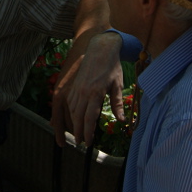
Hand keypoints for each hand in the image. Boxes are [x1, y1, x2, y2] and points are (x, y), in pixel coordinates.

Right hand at [50, 31, 124, 146]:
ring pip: (71, 110)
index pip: (89, 118)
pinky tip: (73, 118)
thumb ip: (118, 103)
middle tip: (81, 143)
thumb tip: (122, 121)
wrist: (100, 48)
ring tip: (77, 133)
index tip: (88, 143)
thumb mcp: (118, 85)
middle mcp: (83, 92)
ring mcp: (77, 88)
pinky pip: (68, 102)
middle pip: (78, 117)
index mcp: (96, 93)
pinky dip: (69, 112)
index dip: (88, 132)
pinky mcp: (73, 83)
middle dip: (78, 132)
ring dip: (73, 123)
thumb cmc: (112, 66)